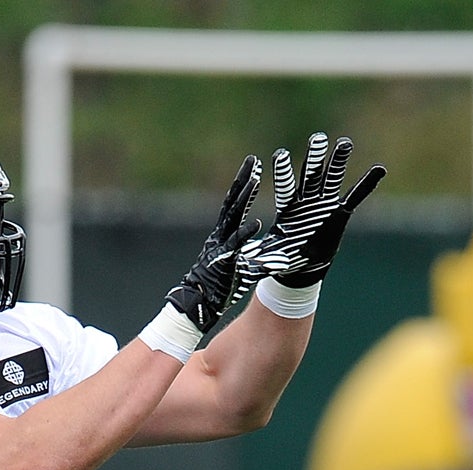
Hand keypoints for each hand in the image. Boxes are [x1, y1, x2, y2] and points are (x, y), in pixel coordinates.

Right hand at [164, 156, 264, 330]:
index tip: (253, 166)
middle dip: (244, 181)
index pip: (233, 203)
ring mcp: (221, 245)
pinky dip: (246, 233)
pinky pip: (235, 244)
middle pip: (232, 202)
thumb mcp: (239, 268)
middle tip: (254, 161)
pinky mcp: (224, 259)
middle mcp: (220, 235)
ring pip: (233, 216)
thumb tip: (274, 253)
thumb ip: (254, 258)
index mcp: (222, 234)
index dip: (243, 184)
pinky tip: (258, 223)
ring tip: (255, 180)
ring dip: (244, 198)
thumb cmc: (218, 287)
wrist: (198, 304)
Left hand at [241, 134, 385, 288]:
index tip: (280, 154)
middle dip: (314, 158)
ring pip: (331, 179)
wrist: (303, 267)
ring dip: (338, 162)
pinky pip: (356, 196)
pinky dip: (367, 184)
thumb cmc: (283, 259)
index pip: (285, 186)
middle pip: (310, 175)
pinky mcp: (340, 213)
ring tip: (344, 142)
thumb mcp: (271, 258)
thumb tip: (247, 262)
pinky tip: (379, 169)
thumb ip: (263, 257)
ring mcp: (323, 204)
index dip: (283, 172)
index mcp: (287, 208)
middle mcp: (306, 200)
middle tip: (317, 138)